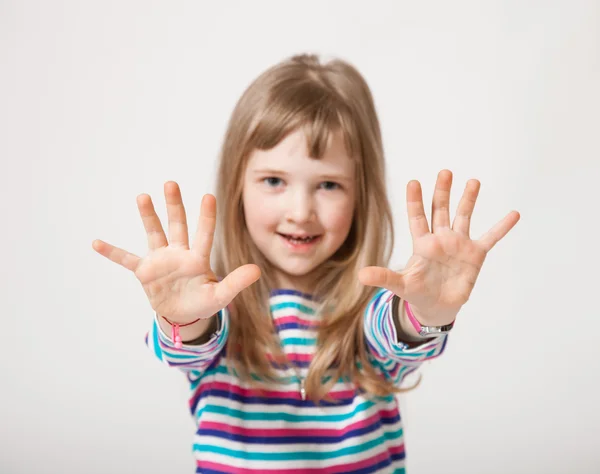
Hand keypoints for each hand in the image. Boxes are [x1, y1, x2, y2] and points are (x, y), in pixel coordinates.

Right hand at [92, 181, 260, 323]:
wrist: (183, 315)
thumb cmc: (203, 302)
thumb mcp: (221, 296)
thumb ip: (236, 282)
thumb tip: (258, 271)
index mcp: (198, 258)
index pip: (204, 233)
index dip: (206, 216)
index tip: (208, 196)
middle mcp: (179, 253)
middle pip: (177, 225)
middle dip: (174, 205)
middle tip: (171, 183)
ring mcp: (160, 260)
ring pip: (154, 233)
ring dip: (148, 217)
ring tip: (143, 197)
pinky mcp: (145, 272)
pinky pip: (126, 260)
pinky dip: (113, 253)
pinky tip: (97, 243)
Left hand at [358, 169, 519, 325]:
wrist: (436, 305)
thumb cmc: (416, 292)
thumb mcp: (400, 285)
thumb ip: (383, 277)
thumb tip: (361, 275)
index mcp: (422, 244)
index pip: (417, 217)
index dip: (415, 201)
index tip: (413, 181)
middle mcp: (441, 238)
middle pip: (440, 210)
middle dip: (442, 192)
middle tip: (444, 172)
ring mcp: (459, 244)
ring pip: (463, 217)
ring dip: (468, 200)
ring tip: (473, 181)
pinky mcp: (475, 255)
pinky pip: (490, 238)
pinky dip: (501, 227)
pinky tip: (513, 214)